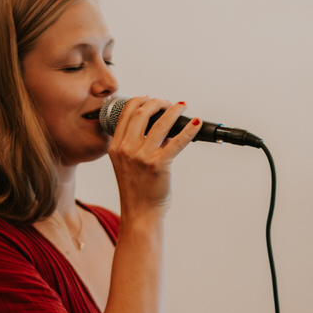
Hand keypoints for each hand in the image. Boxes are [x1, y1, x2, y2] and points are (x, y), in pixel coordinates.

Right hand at [107, 96, 199, 217]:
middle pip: (142, 112)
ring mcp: (142, 156)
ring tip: (181, 107)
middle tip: (168, 104)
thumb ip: (134, 146)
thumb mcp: (126, 164)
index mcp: (116, 146)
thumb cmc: (137, 190)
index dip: (140, 101)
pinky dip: (189, 129)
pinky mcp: (158, 165)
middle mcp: (126, 149)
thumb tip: (158, 129)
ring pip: (160, 123)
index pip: (126, 113)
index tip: (151, 99)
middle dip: (157, 103)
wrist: (140, 213)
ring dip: (173, 111)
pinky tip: (196, 123)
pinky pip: (177, 141)